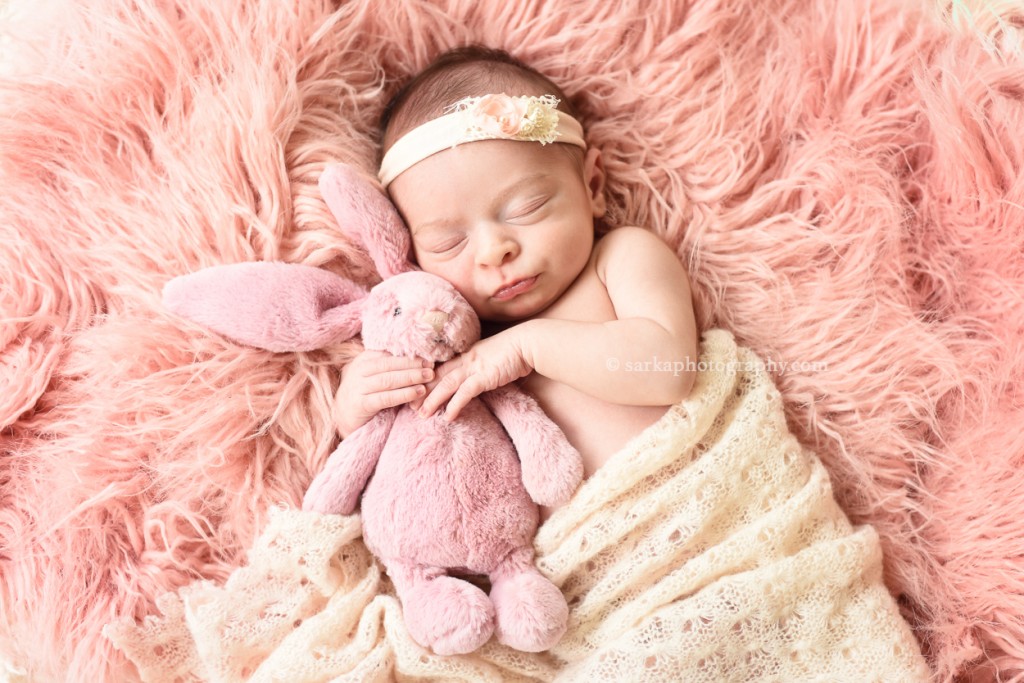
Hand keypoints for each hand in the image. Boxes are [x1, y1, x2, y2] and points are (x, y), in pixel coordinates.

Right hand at [333, 349, 433, 437]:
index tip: (427, 355)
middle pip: (389, 364)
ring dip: (410, 377)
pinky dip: (404, 394)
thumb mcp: (374, 375)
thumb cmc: (366, 393)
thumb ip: (390, 367)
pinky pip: (385, 398)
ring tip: (428, 377)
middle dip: (412, 364)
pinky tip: (418, 392)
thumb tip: (419, 358)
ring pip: (388, 379)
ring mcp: (358, 387)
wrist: (343, 416)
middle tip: (431, 365)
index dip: (409, 354)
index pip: (388, 354)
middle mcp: (359, 370)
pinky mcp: (361, 404)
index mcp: (364, 359)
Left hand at [418, 327, 532, 421]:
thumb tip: (474, 377)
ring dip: (432, 400)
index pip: (440, 367)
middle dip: (422, 391)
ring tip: (421, 415)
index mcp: (466, 354)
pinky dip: (455, 404)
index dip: (426, 378)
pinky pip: (465, 392)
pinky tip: (448, 416)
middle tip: (409, 405)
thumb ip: (479, 365)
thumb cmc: (513, 350)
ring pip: (446, 384)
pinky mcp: (485, 376)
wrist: (528, 343)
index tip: (414, 389)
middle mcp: (466, 359)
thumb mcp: (490, 356)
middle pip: (438, 376)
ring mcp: (474, 367)